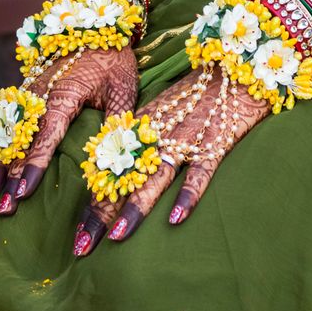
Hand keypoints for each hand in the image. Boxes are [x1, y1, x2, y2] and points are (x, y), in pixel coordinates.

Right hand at [0, 46, 138, 214]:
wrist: (95, 21)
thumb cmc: (113, 59)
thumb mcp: (124, 90)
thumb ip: (118, 124)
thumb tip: (118, 161)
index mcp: (64, 94)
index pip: (46, 136)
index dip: (34, 166)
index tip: (23, 193)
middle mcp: (39, 93)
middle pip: (20, 140)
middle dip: (10, 175)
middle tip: (2, 207)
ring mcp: (28, 91)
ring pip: (6, 131)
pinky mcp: (25, 91)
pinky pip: (5, 121)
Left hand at [73, 68, 269, 256]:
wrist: (235, 66)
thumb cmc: (196, 93)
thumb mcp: (162, 110)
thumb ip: (142, 138)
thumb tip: (118, 173)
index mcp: (142, 123)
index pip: (109, 164)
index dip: (92, 197)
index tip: (76, 231)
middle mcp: (158, 131)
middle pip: (125, 174)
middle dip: (103, 210)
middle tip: (83, 244)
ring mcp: (187, 136)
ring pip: (156, 175)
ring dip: (136, 205)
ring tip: (117, 235)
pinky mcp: (216, 140)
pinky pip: (201, 171)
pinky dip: (188, 193)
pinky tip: (176, 218)